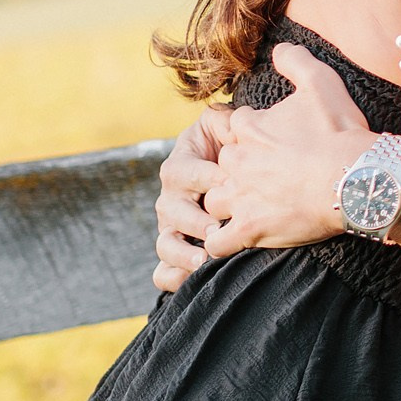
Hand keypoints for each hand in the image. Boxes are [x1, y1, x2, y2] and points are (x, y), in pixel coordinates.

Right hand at [152, 106, 230, 292]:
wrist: (237, 176)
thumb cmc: (232, 149)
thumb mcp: (227, 127)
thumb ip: (226, 120)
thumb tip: (229, 120)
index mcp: (181, 167)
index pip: (184, 171)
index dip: (204, 177)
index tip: (228, 181)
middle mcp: (172, 199)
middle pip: (170, 210)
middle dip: (193, 219)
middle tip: (216, 227)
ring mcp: (172, 229)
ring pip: (164, 243)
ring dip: (181, 252)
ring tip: (204, 258)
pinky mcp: (176, 253)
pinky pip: (163, 272)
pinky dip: (173, 278)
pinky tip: (192, 280)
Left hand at [205, 42, 376, 257]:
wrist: (357, 178)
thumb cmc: (341, 131)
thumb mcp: (322, 83)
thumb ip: (295, 60)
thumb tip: (280, 48)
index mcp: (247, 127)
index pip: (232, 130)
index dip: (250, 138)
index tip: (272, 147)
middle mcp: (235, 160)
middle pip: (220, 167)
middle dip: (236, 173)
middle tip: (266, 180)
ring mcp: (239, 196)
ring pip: (214, 202)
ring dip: (227, 206)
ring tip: (250, 210)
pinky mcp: (249, 228)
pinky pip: (217, 241)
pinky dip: (221, 242)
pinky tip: (236, 240)